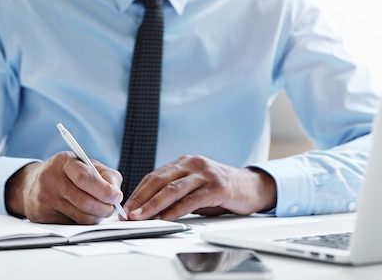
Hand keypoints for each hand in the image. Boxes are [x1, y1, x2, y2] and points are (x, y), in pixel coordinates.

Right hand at [5, 151, 122, 223]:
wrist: (33, 182)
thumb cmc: (67, 172)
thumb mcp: (86, 164)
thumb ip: (106, 176)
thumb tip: (116, 193)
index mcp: (64, 161)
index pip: (86, 178)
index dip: (105, 191)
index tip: (117, 197)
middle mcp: (51, 179)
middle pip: (85, 202)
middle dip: (105, 208)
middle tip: (112, 208)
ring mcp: (45, 198)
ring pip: (80, 217)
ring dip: (96, 217)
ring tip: (100, 210)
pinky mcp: (42, 215)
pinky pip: (71, 224)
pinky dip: (83, 222)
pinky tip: (84, 213)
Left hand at [122, 155, 276, 220]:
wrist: (254, 187)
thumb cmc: (222, 189)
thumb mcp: (195, 186)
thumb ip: (176, 193)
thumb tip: (149, 208)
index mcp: (184, 161)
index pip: (155, 175)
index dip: (139, 191)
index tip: (127, 206)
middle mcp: (193, 163)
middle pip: (159, 180)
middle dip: (141, 198)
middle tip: (128, 213)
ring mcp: (205, 174)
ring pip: (172, 189)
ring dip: (153, 204)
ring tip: (140, 217)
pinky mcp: (217, 187)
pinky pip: (191, 200)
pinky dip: (175, 210)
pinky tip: (166, 218)